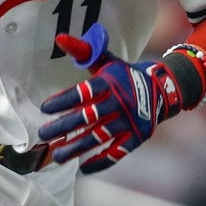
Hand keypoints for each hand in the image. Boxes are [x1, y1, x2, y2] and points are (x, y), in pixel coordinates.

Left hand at [38, 23, 182, 173]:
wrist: (162, 89)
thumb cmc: (124, 76)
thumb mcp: (107, 61)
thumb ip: (84, 52)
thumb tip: (59, 38)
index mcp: (111, 83)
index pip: (84, 92)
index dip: (63, 100)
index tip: (44, 108)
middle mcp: (120, 102)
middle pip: (88, 117)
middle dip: (64, 127)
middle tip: (43, 135)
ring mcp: (130, 121)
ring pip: (100, 137)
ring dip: (77, 148)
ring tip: (57, 156)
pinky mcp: (138, 137)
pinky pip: (118, 152)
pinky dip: (102, 161)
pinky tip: (84, 167)